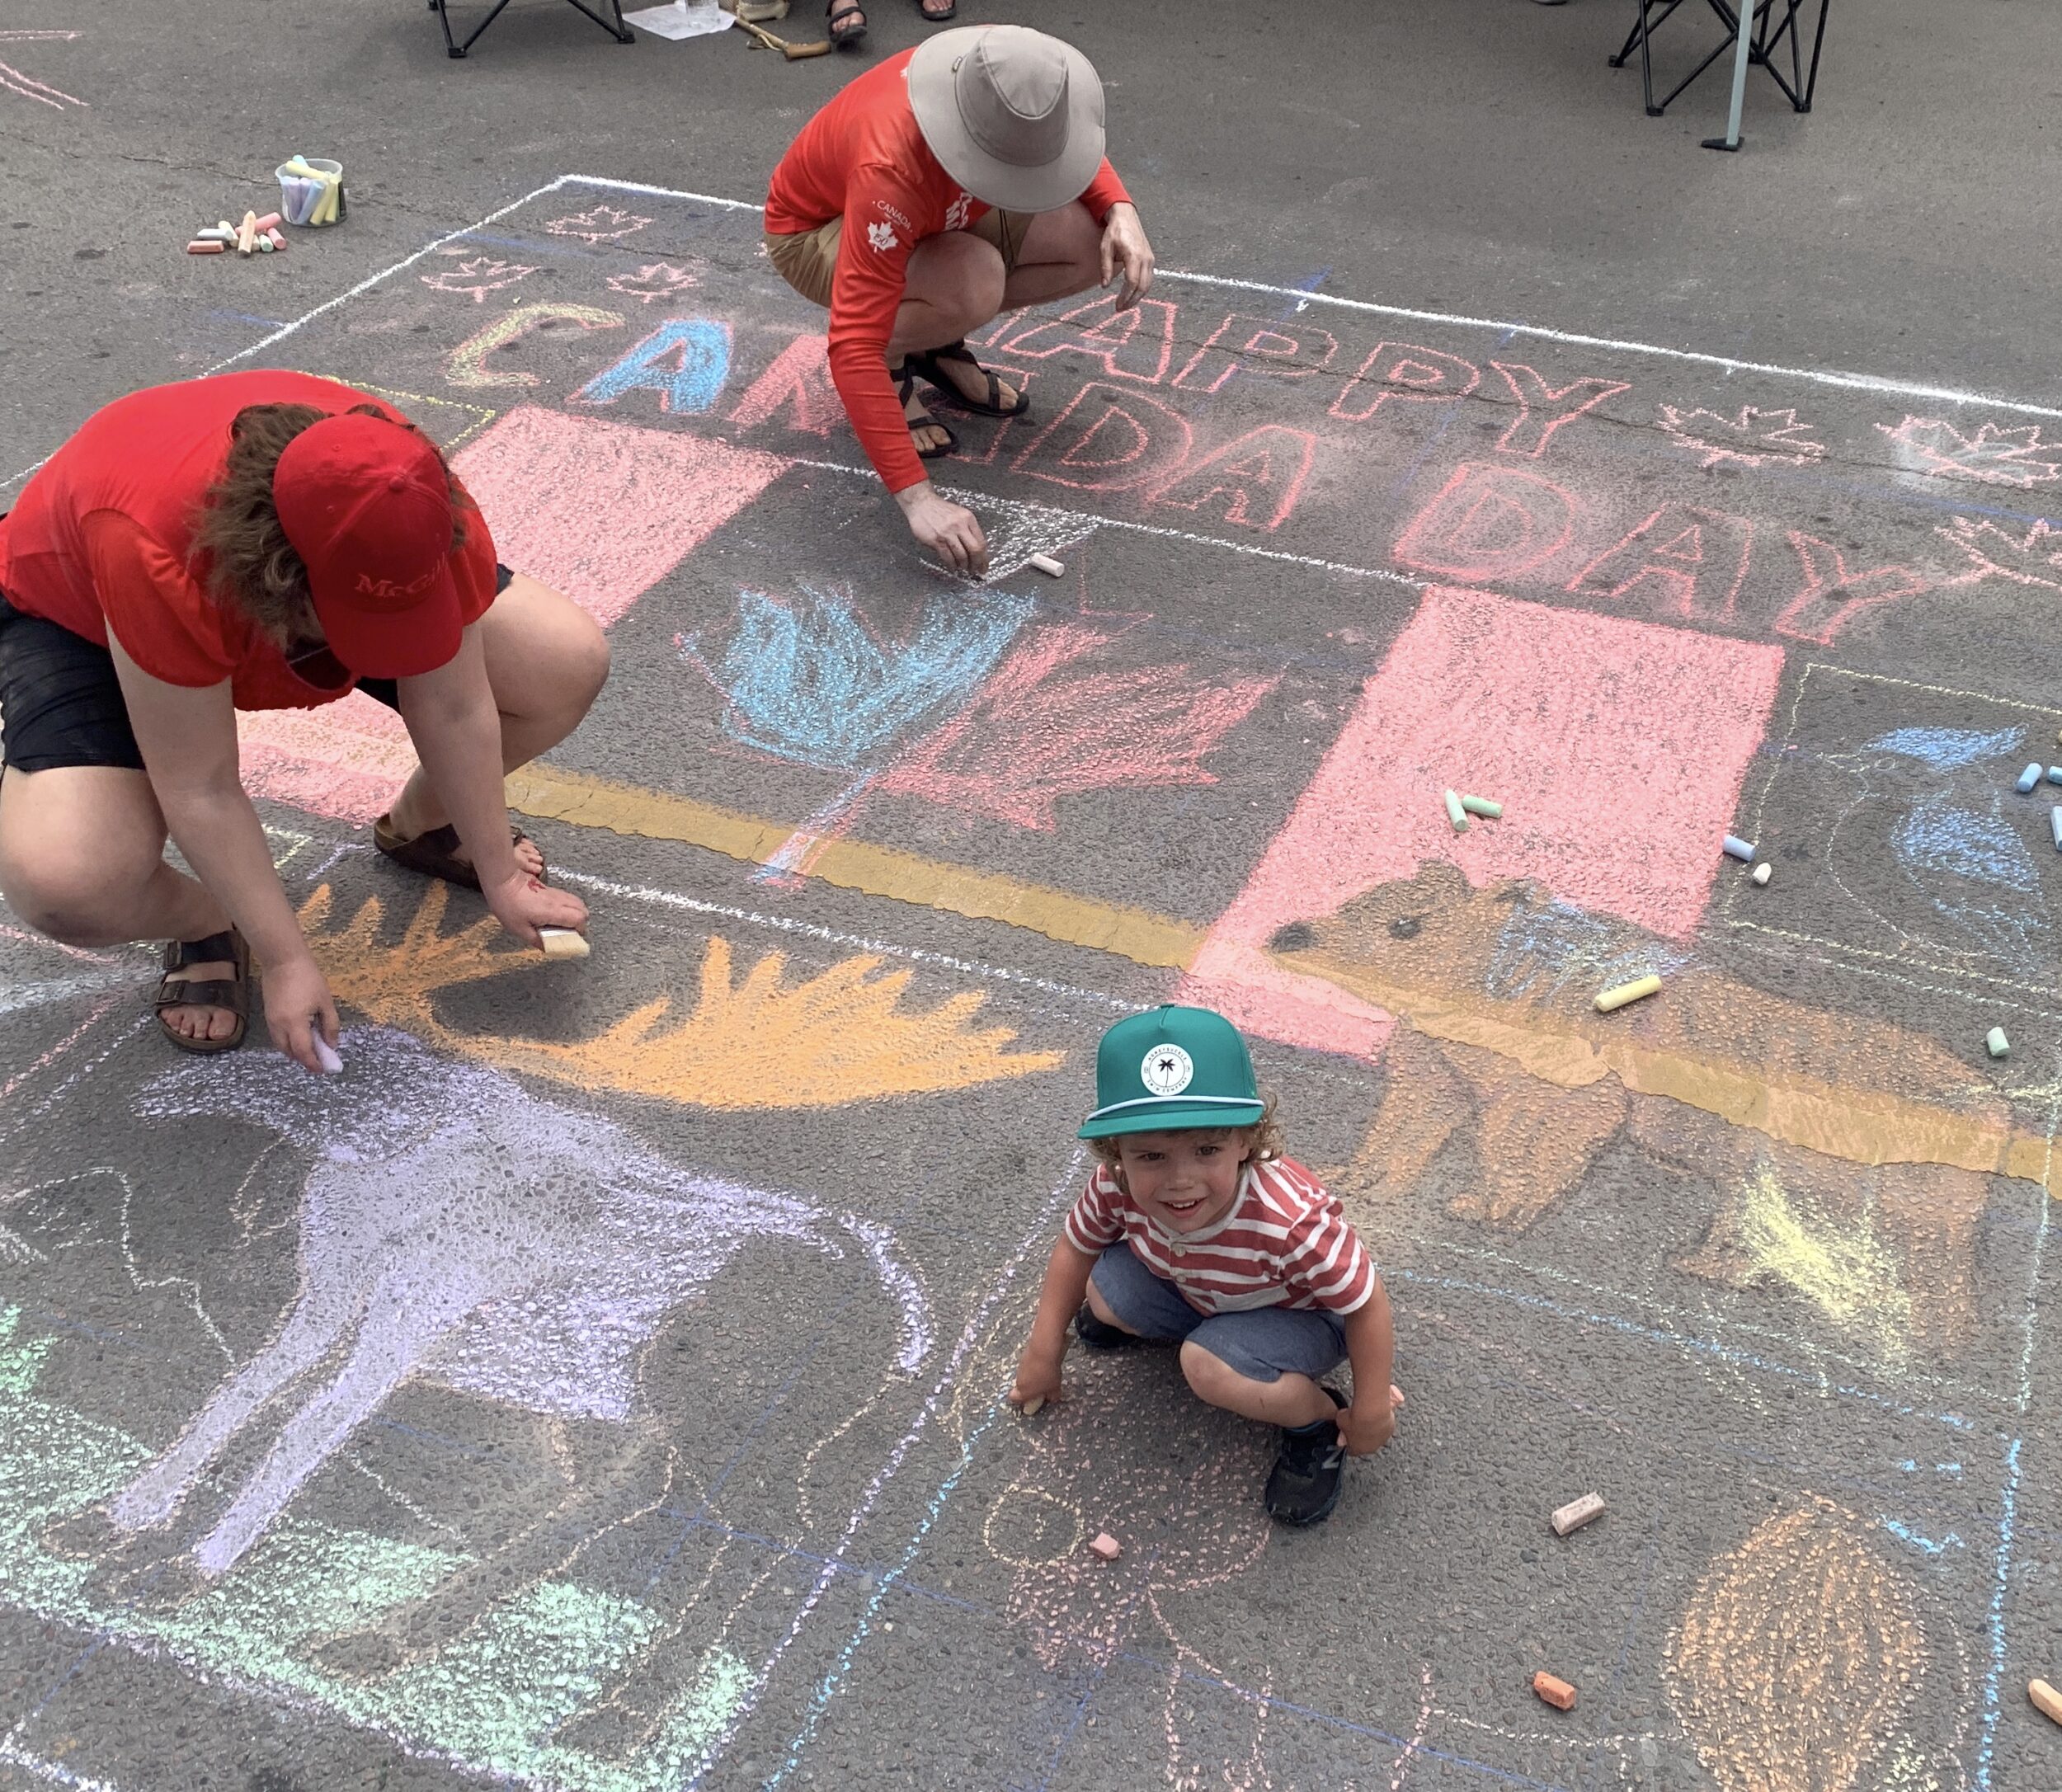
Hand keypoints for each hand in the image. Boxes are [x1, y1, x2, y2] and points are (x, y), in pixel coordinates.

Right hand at [262, 951, 340, 1075]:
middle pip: (290, 1052)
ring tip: (311, 1051)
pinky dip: (288, 1042)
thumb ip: (330, 1025)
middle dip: (304, 1060)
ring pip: (281, 1045)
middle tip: (319, 1061)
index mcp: (295, 1023)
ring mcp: (270, 1021)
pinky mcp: (267, 1015)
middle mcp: (279, 1026)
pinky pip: (277, 1036)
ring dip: (294, 1052)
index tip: (322, 1070)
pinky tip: (300, 1038)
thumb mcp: (325, 1002)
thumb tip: (331, 1045)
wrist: (283, 961)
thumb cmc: (308, 979)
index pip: (303, 1052)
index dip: (313, 1063)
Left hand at [484, 870, 589, 949]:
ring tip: (560, 923)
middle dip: (581, 922)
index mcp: (553, 911)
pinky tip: (553, 914)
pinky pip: (567, 898)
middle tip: (568, 931)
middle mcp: (558, 901)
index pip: (580, 919)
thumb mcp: (519, 929)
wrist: (503, 880)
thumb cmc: (508, 903)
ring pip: (577, 902)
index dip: (580, 930)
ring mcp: (555, 893)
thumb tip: (548, 948)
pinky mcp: (550, 889)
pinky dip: (567, 907)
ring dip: (574, 914)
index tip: (572, 937)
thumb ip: (536, 940)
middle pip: (583, 910)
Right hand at [895, 481, 988, 575]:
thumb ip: (968, 529)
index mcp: (968, 518)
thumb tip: (976, 550)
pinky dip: (952, 564)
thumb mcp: (959, 514)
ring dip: (964, 565)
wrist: (921, 503)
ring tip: (963, 568)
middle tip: (976, 570)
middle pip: (975, 550)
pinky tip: (953, 566)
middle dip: (977, 564)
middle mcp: (960, 525)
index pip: (981, 541)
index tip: (984, 565)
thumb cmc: (940, 510)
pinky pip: (948, 556)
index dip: (984, 557)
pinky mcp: (936, 539)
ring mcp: (948, 533)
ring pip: (962, 555)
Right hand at [1009, 1347, 1064, 1412]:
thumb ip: (1052, 1396)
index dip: (1021, 1399)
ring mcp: (1020, 1367)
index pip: (1014, 1398)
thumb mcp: (1055, 1389)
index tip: (1032, 1399)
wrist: (1044, 1350)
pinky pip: (1028, 1364)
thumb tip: (1051, 1398)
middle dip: (1030, 1387)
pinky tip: (1044, 1362)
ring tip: (1046, 1372)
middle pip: (1020, 1386)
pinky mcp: (1023, 1356)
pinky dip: (1033, 1365)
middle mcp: (1019, 1380)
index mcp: (1023, 1392)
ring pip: (1024, 1375)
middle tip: (1043, 1386)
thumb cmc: (1048, 1373)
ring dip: (1032, 1376)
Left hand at [1098, 203, 1154, 310]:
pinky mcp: (1150, 259)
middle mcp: (1145, 258)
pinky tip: (1132, 294)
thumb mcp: (1105, 248)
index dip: (1125, 296)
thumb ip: (1105, 267)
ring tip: (1126, 304)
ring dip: (1137, 297)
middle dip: (1132, 300)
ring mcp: (1150, 258)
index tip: (1117, 305)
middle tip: (1121, 309)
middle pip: (1142, 286)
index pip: (1132, 282)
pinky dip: (1141, 289)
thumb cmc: (1115, 231)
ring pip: (1147, 284)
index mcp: (1133, 255)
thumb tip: (1105, 286)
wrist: (1126, 216)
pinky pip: (1148, 278)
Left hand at [1335, 1384, 1403, 1456]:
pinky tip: (1375, 1414)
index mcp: (1357, 1449)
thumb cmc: (1354, 1417)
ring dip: (1371, 1430)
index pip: (1351, 1450)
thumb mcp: (1340, 1422)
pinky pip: (1383, 1428)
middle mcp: (1371, 1448)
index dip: (1348, 1441)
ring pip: (1375, 1437)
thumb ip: (1341, 1432)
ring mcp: (1382, 1439)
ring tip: (1366, 1417)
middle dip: (1360, 1436)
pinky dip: (1380, 1423)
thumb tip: (1341, 1439)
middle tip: (1356, 1424)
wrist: (1371, 1410)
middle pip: (1364, 1445)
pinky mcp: (1390, 1429)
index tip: (1346, 1434)